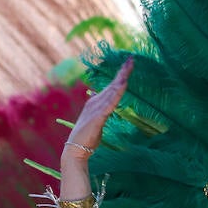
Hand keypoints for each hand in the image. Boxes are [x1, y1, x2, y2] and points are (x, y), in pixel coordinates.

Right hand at [60, 57, 132, 198]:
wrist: (76, 149)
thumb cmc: (87, 137)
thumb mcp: (96, 119)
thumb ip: (101, 109)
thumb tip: (101, 97)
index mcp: (96, 102)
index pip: (111, 86)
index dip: (120, 75)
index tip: (129, 64)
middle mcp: (96, 102)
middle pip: (113, 85)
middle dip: (123, 72)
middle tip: (132, 59)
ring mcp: (96, 109)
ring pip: (112, 91)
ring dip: (121, 79)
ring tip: (128, 68)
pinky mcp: (97, 118)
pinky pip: (109, 104)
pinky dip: (116, 95)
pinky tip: (122, 88)